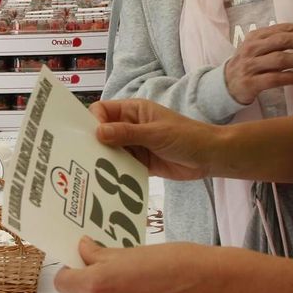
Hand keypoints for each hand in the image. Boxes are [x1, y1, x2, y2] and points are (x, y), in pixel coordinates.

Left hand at [53, 237, 214, 292]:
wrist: (208, 285)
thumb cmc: (173, 262)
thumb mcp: (130, 252)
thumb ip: (98, 255)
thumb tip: (81, 249)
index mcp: (97, 284)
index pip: (63, 283)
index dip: (70, 275)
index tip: (78, 271)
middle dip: (92, 291)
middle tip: (118, 281)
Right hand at [89, 99, 218, 180]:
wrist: (210, 157)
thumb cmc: (186, 136)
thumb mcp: (155, 133)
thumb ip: (127, 134)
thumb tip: (98, 133)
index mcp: (133, 111)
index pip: (103, 110)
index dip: (93, 121)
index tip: (87, 137)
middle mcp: (130, 126)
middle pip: (103, 132)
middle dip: (94, 143)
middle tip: (82, 158)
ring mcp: (134, 145)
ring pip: (110, 151)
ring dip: (103, 160)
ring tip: (91, 173)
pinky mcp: (139, 163)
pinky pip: (121, 167)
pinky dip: (115, 173)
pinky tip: (106, 182)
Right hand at [224, 23, 292, 105]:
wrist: (226, 85)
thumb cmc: (248, 65)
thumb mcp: (256, 49)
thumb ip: (275, 42)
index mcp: (255, 37)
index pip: (282, 29)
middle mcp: (251, 48)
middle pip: (282, 41)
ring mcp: (250, 65)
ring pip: (280, 59)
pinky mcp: (251, 82)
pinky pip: (276, 78)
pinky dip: (291, 77)